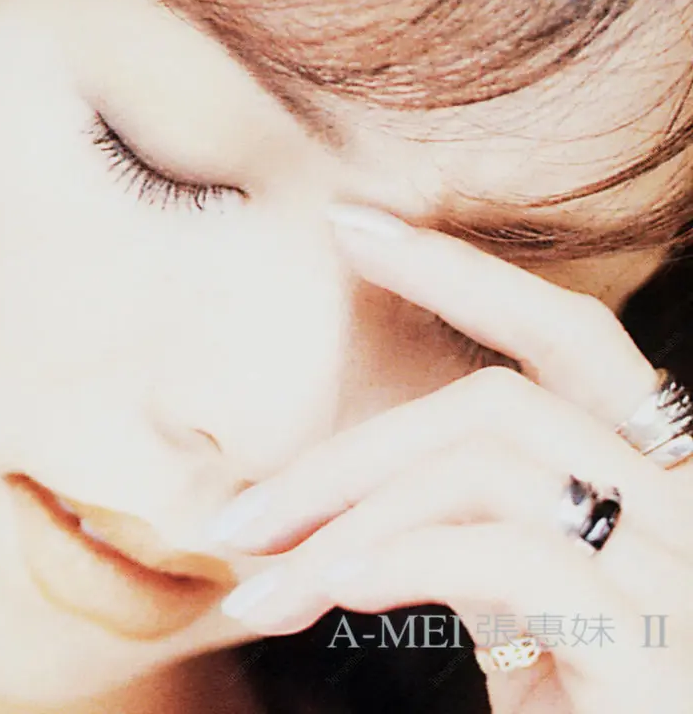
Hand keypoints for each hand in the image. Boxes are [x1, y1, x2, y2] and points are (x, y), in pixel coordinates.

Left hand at [207, 205, 692, 712]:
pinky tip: (333, 590)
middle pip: (495, 403)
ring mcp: (678, 568)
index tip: (353, 227)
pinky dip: (400, 559)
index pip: (565, 334)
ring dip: (348, 522)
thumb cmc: (580, 698)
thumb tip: (342, 502)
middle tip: (243, 514)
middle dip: (350, 452)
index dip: (461, 270)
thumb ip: (463, 528)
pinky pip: (509, 552)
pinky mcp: (652, 641)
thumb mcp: (517, 601)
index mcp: (644, 474)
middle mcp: (681, 501)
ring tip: (264, 585)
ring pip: (485, 467)